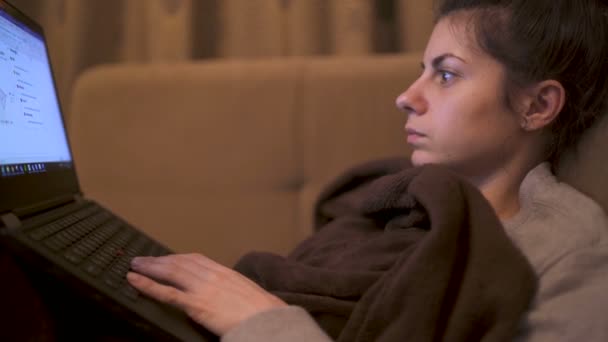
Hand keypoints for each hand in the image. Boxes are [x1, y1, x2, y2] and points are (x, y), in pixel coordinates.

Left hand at [127, 253, 287, 335]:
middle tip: (142, 259)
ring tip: (135, 266)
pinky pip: (167, 293)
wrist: (267, 320)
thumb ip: (233, 290)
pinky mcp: (196, 304)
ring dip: (150, 268)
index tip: (167, 258)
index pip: (197, 259)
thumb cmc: (263, 311)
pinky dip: (148, 285)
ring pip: (171, 272)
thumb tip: (227, 296)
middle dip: (159, 260)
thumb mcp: (248, 293)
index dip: (178, 258)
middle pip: (180, 263)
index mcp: (225, 272)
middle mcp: (212, 275)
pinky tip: (134, 281)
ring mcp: (203, 288)